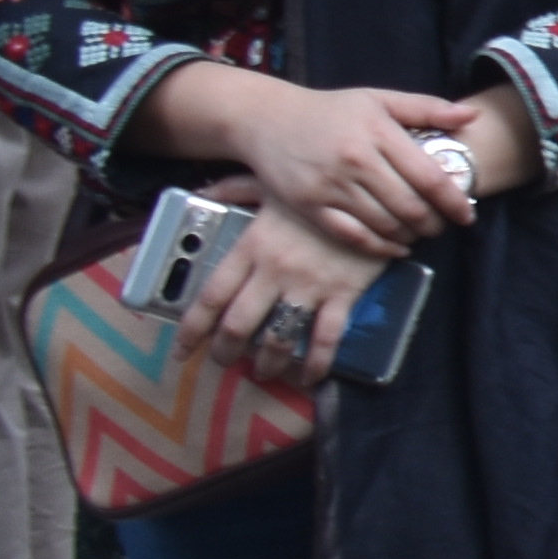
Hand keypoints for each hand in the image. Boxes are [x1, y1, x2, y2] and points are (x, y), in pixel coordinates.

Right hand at [182, 71, 505, 253]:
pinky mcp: (310, 206)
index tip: (467, 214)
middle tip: (443, 226)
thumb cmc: (330, 109)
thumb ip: (427, 108)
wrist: (266, 119)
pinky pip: (353, 237)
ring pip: (385, 225)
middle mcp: (356, 161)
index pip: (429, 177)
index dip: (455, 202)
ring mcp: (331, 186)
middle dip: (434, 223)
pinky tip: (396, 247)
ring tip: (420, 232)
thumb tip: (472, 116)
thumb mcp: (378, 99)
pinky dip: (381, 248)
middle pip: (410, 207)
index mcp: (378, 132)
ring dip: (410, 236)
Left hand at [190, 201, 395, 383]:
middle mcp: (274, 271)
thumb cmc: (318, 187)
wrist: (374, 189)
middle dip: (225, 351)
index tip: (182, 349)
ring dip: (266, 363)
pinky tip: (310, 375)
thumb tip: (203, 192)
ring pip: (278, 337)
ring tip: (262, 371)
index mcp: (252, 246)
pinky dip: (317, 363)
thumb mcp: (271, 183)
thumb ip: (234, 190)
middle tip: (223, 361)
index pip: (211, 296)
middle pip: (238, 324)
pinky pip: (326, 338)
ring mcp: (309, 286)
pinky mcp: (342, 294)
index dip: (192, 329)